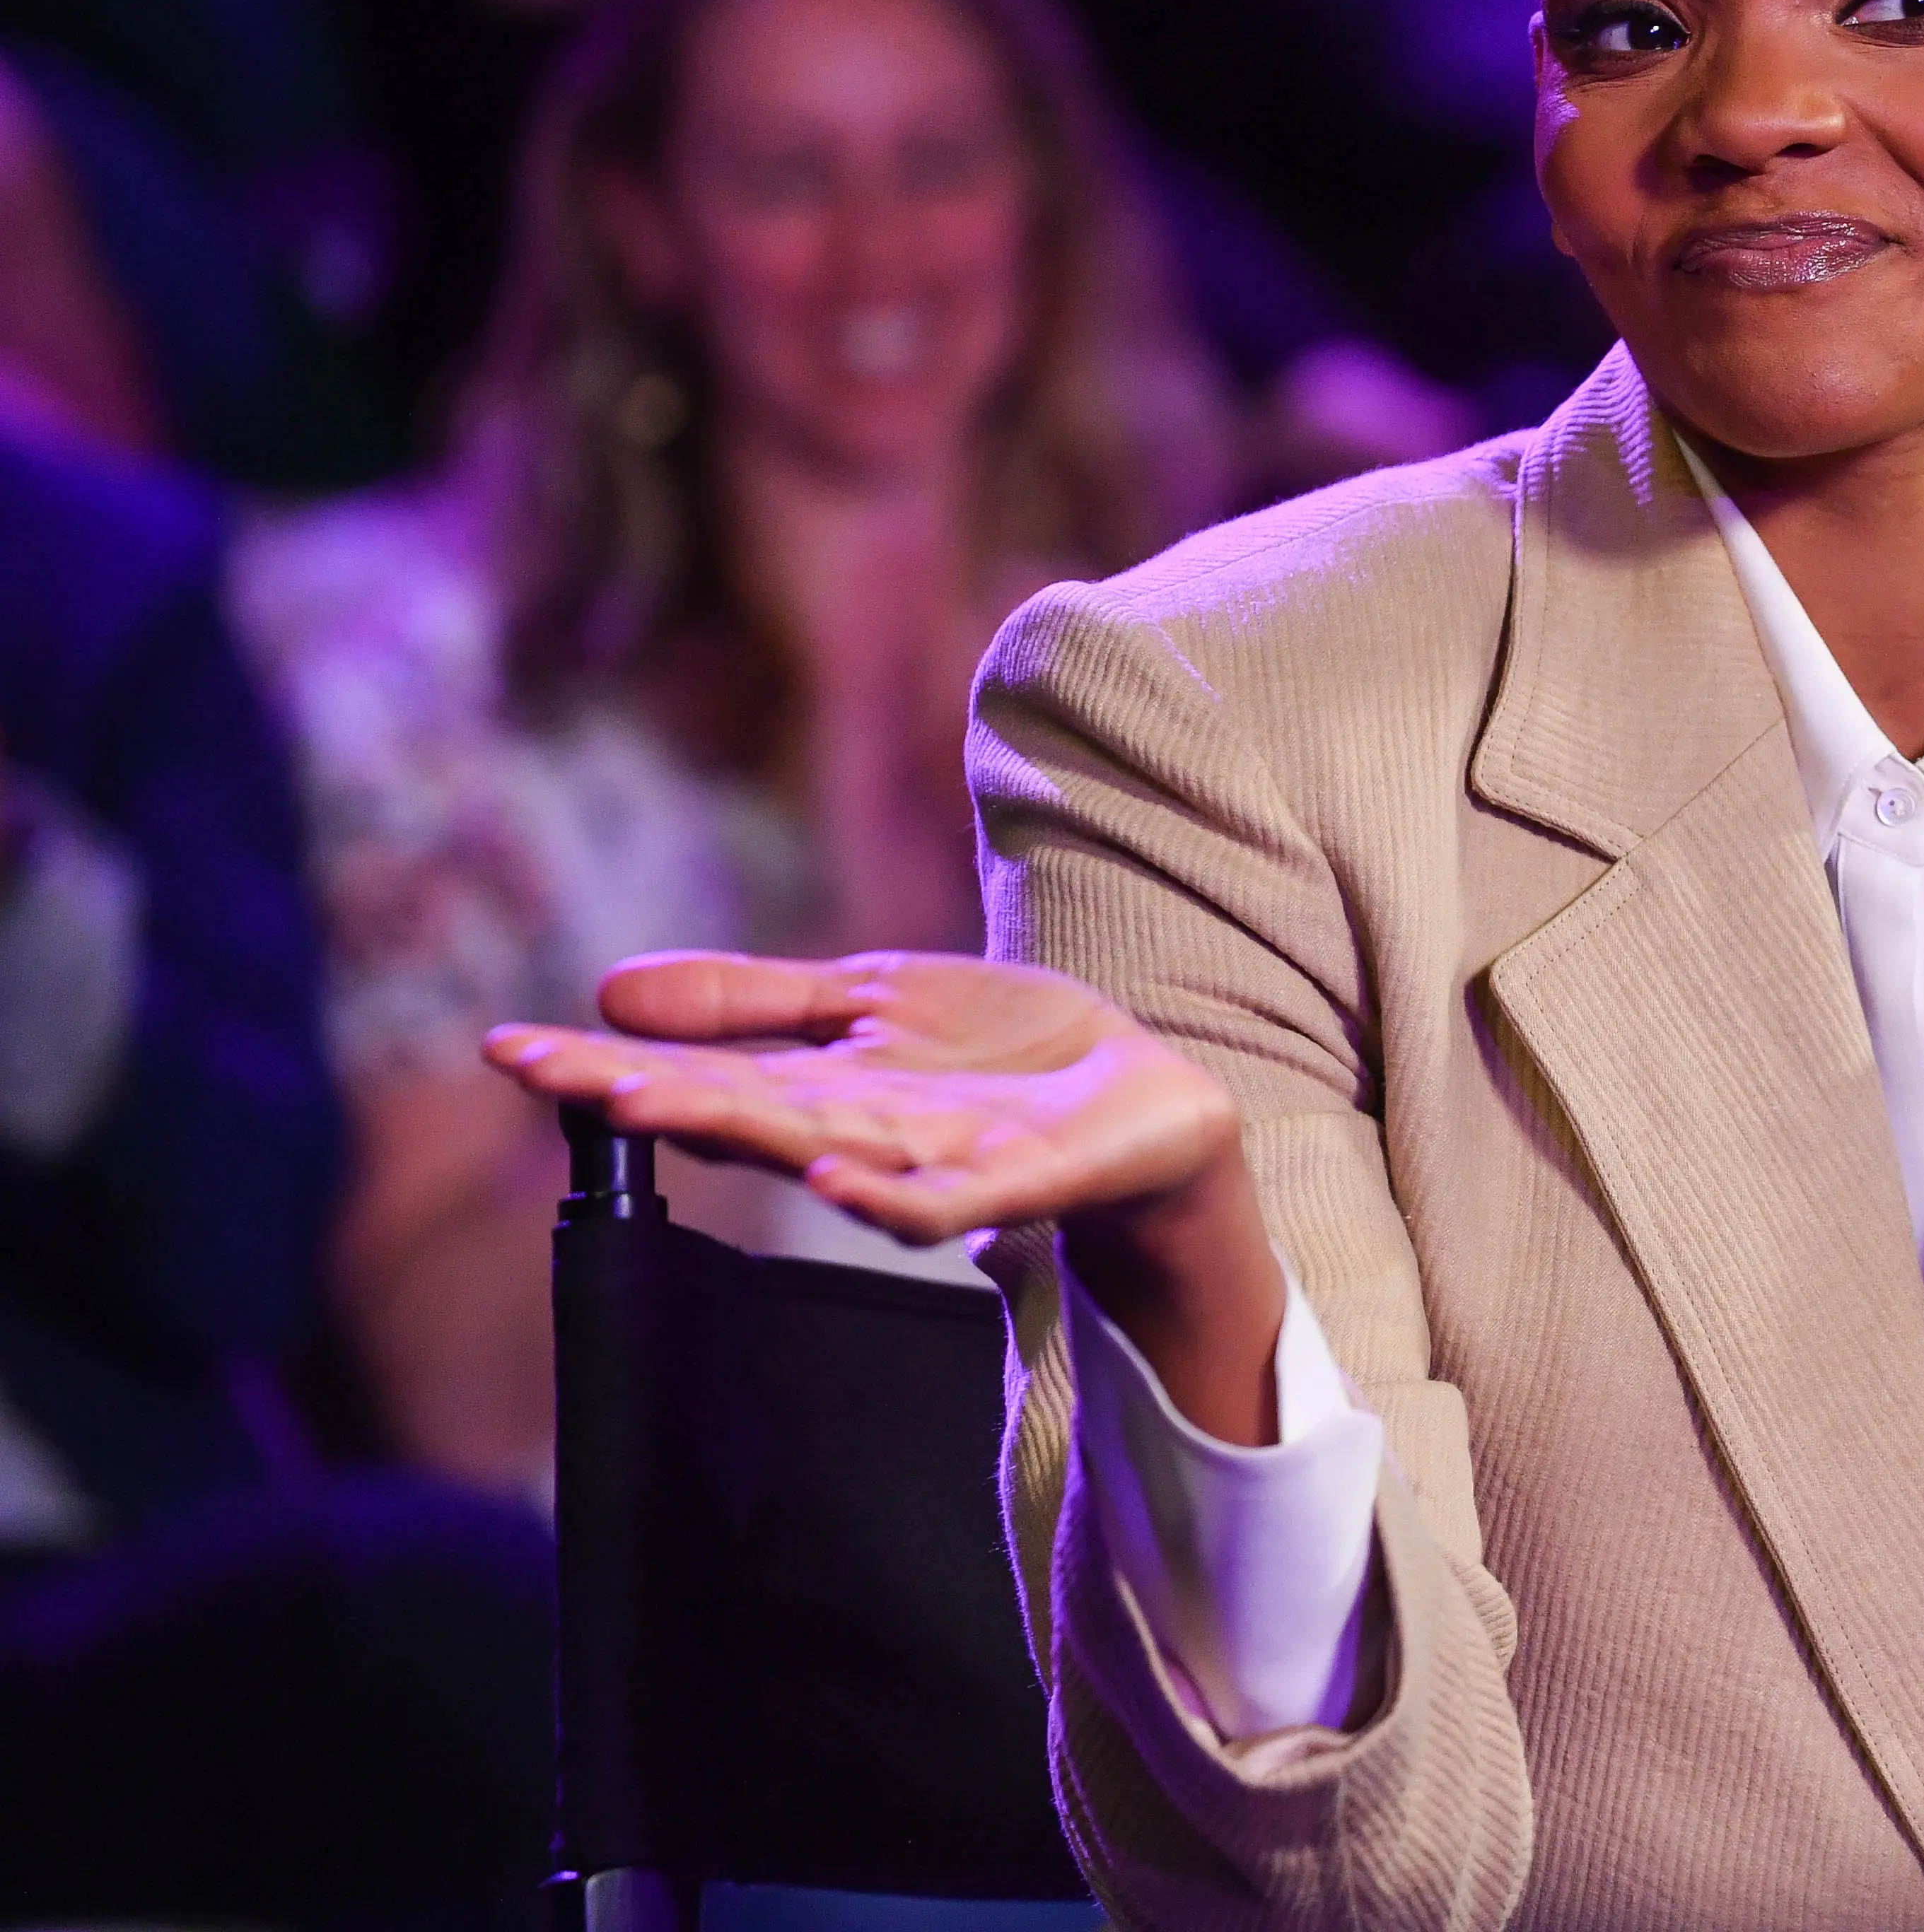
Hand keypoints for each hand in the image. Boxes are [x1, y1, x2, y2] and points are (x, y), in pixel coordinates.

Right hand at [488, 948, 1286, 1437]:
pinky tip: (832, 1175)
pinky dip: (890, 1195)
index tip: (509, 1045)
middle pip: (740, 1117)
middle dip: (645, 1097)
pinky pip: (943, 1200)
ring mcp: (938, 1161)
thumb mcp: (869, 1004)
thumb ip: (751, 1005)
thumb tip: (610, 989)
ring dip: (742, 1135)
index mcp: (823, 1088)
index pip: (697, 1073)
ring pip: (822, 1153)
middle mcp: (862, 1133)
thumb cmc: (1002, 1057)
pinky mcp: (1021, 1178)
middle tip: (557, 1076)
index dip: (605, 1062)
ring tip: (655, 1104)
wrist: (1149, 1103)